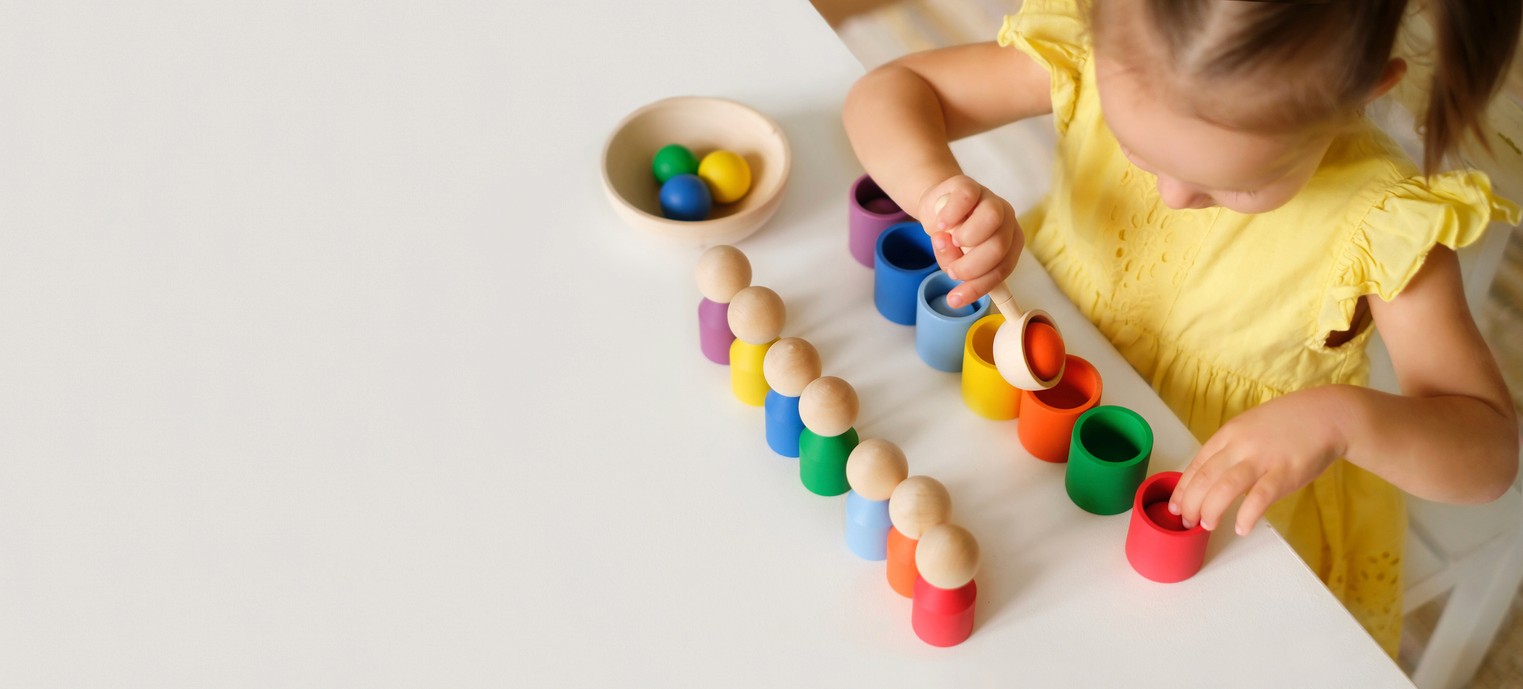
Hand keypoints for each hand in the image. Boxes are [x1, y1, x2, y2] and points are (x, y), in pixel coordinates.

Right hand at [917, 175, 1022, 309]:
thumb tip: (949, 261)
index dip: (978, 287)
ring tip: (946, 242)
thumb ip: (953, 262)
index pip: (1002, 269)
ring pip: (992, 218)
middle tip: (951, 270)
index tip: (955, 299)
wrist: (938, 205)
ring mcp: (991, 200)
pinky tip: (940, 225)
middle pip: (999, 246)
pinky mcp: (970, 185)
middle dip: (971, 266)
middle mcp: (1007, 221)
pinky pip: (966, 199)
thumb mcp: (953, 257)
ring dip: (966, 238)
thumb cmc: (952, 236)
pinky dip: (950, 216)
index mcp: (1009, 243)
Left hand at [1169, 388, 1351, 535]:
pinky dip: (1247, 515)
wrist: (1327, 415)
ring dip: (1211, 510)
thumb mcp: (1249, 428)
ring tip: (1207, 525)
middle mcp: (1240, 446)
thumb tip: (1213, 476)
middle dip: (1191, 503)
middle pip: (1204, 478)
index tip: (1175, 506)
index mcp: (1228, 434)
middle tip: (1187, 521)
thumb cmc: (1287, 424)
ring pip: (1225, 488)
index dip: (1182, 488)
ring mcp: (1262, 459)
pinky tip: (1241, 527)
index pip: (1196, 464)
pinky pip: (1260, 497)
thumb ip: (1231, 449)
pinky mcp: (1284, 473)